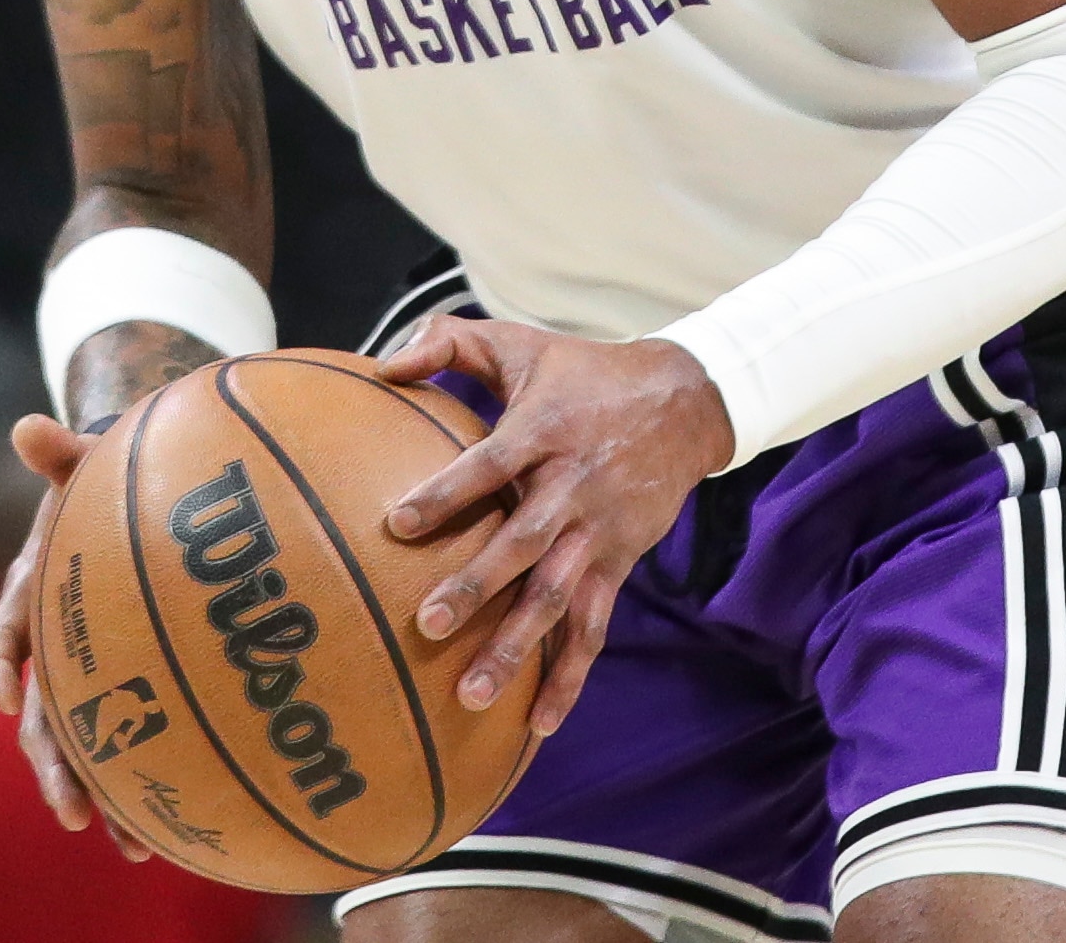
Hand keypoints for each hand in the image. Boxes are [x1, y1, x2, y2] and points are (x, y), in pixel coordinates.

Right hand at [0, 411, 153, 857]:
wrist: (124, 491)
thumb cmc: (103, 475)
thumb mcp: (83, 460)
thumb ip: (59, 450)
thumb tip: (27, 425)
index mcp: (30, 595)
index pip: (4, 634)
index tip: (5, 693)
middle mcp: (48, 645)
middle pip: (40, 717)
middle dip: (55, 767)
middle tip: (75, 813)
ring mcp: (81, 672)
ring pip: (80, 746)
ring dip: (100, 795)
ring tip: (135, 847)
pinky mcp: (117, 687)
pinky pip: (122, 741)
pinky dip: (139, 782)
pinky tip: (170, 829)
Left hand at [377, 319, 736, 735]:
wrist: (684, 403)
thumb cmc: (583, 372)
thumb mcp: (520, 345)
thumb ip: (449, 343)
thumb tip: (382, 367)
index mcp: (544, 431)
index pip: (488, 464)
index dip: (446, 493)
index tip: (396, 524)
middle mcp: (572, 487)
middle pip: (523, 544)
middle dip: (478, 587)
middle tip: (427, 625)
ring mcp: (597, 532)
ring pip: (557, 598)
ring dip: (516, 648)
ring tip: (470, 695)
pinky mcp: (617, 562)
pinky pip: (593, 627)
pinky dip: (570, 677)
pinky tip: (538, 722)